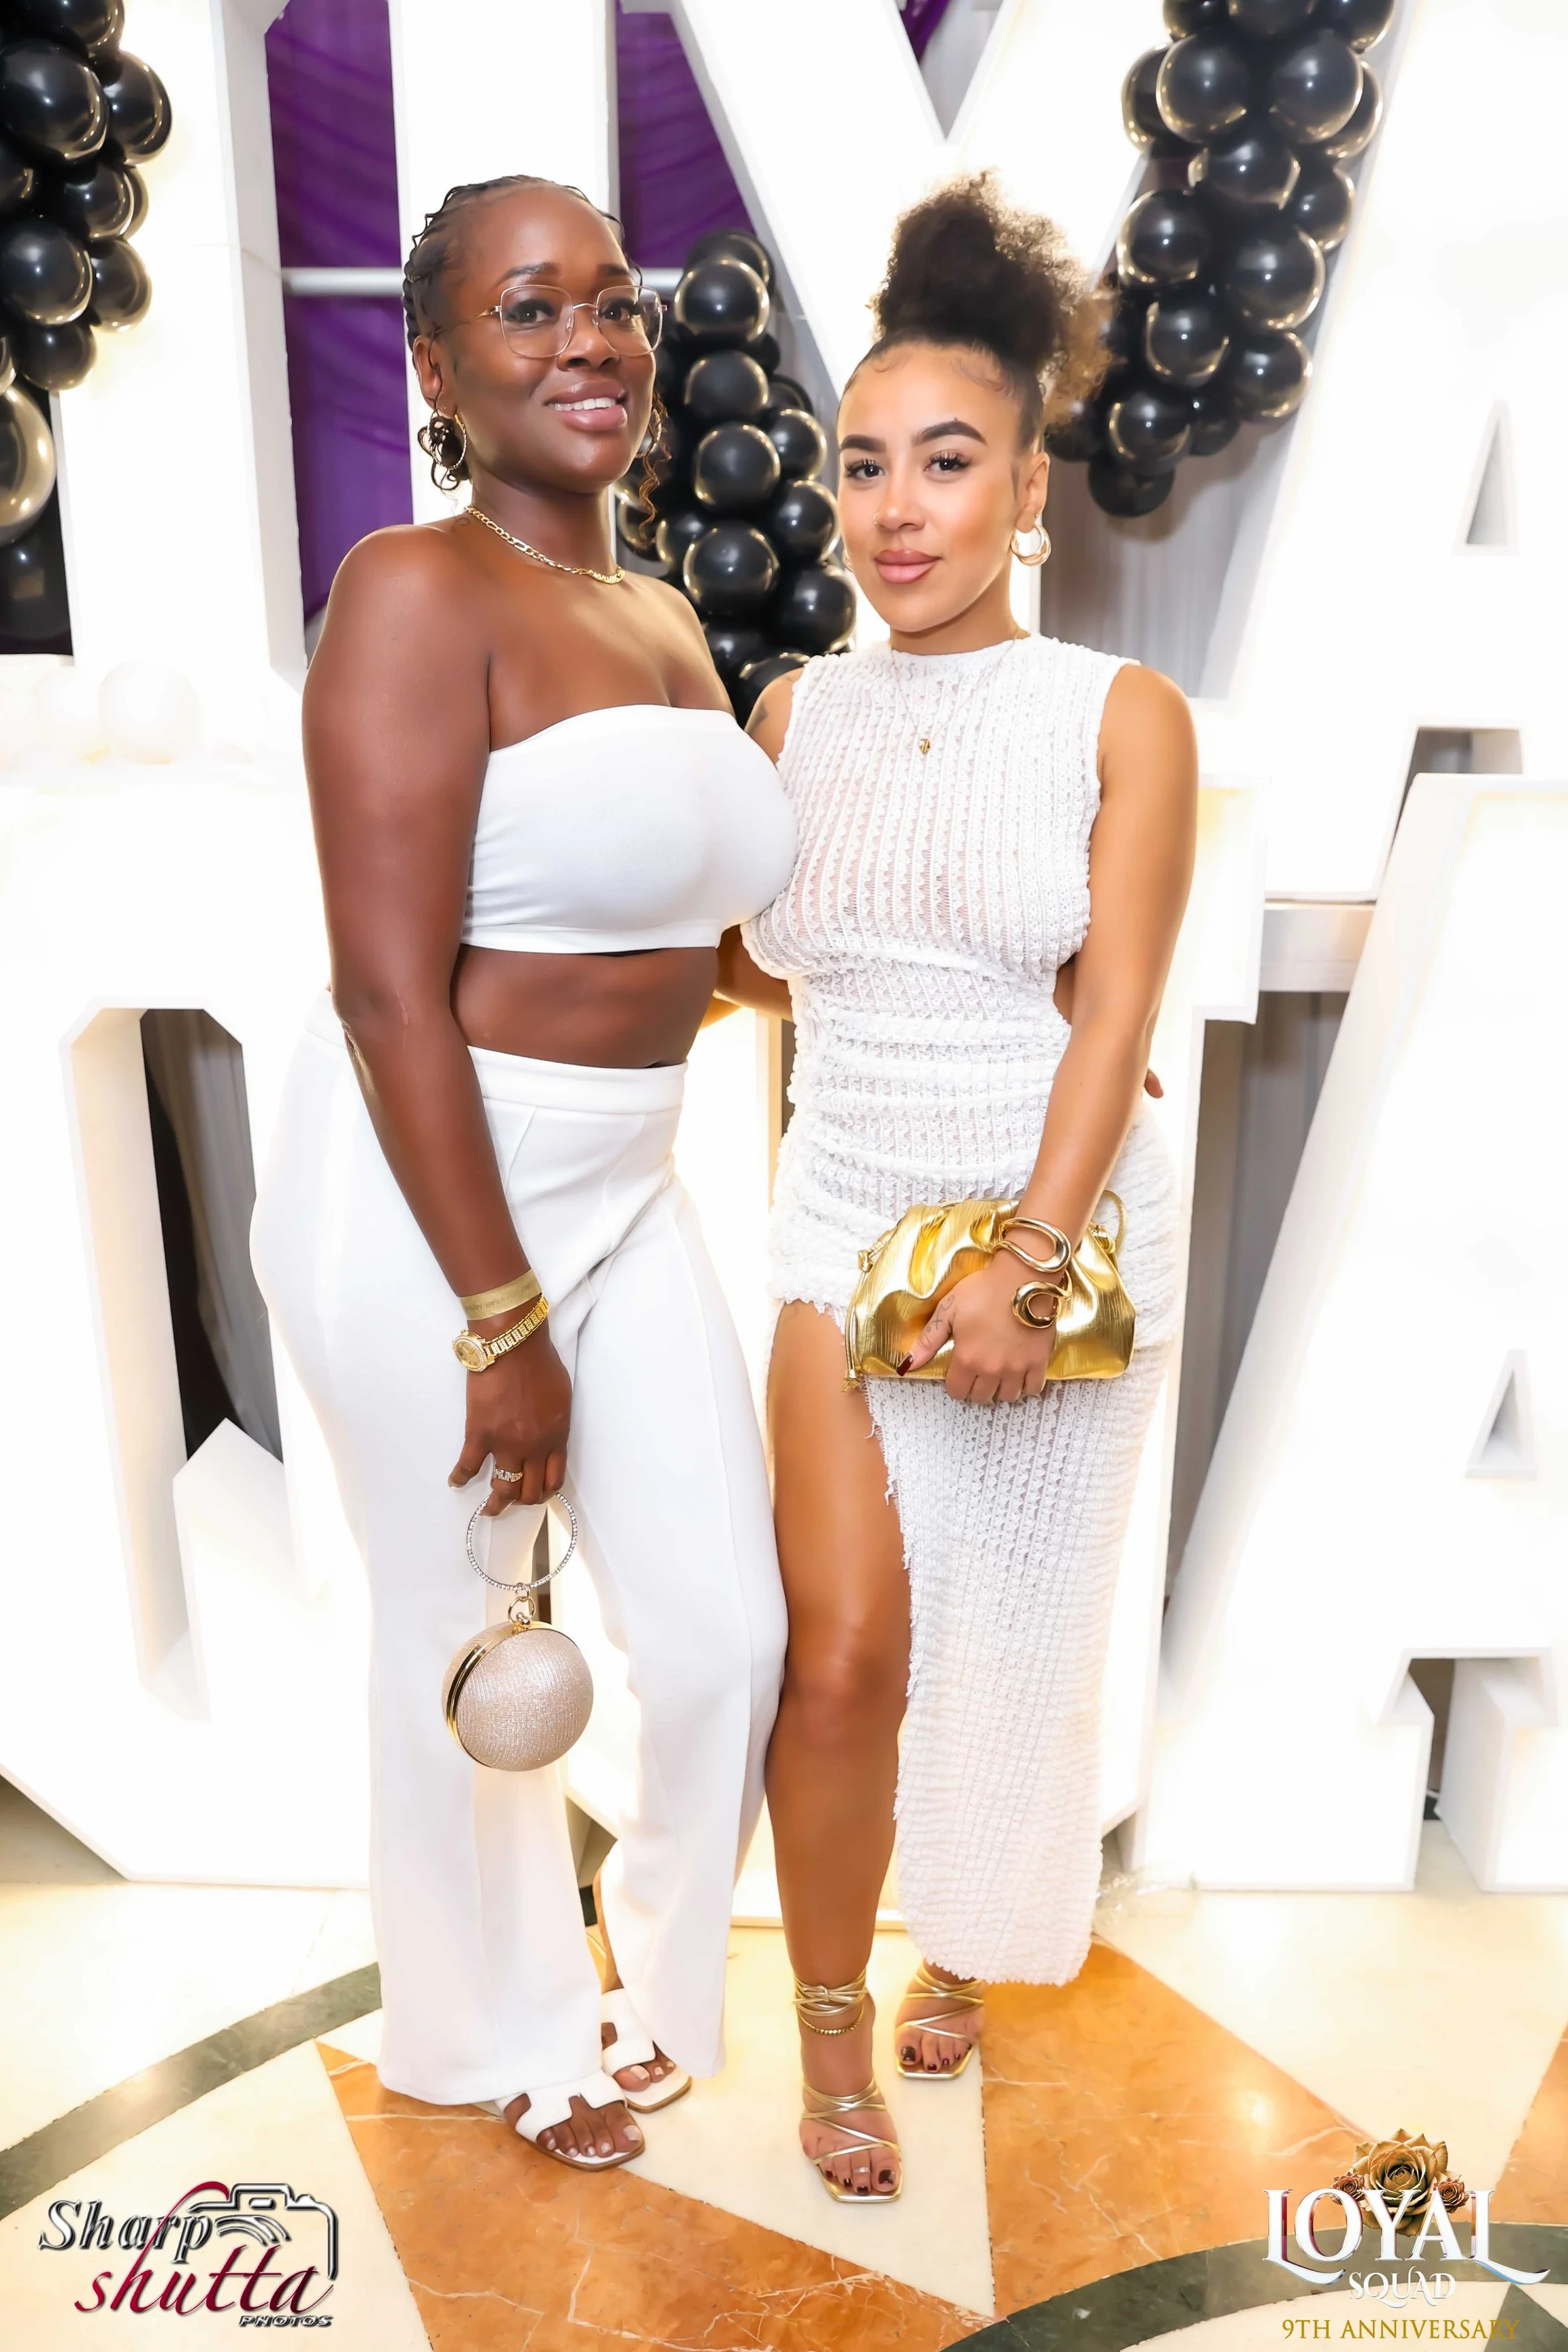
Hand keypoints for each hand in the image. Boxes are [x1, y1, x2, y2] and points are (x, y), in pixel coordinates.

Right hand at [448, 1317, 571, 1513]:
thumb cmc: (540, 1363)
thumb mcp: (561, 1397)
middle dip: (523, 1501)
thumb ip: (556, 1422)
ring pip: (503, 1489)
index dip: (545, 1491)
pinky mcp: (479, 1435)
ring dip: (496, 1503)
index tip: (538, 1494)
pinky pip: (468, 1467)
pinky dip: (460, 1477)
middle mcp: (533, 1447)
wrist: (513, 1344)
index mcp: (556, 1436)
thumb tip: (549, 1436)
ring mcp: (505, 1444)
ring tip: (490, 1509)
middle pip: (530, 1490)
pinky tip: (456, 1482)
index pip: (554, 1478)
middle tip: (513, 1501)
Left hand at [901, 1256, 1056, 1402]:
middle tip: (979, 1373)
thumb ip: (929, 1340)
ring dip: (1001, 1389)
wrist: (1022, 1279)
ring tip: (999, 1375)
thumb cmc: (982, 1291)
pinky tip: (1020, 1374)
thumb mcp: (948, 1310)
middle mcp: (991, 1370)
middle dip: (977, 1388)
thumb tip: (908, 1364)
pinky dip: (1026, 1386)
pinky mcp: (1038, 1361)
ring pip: (1007, 1397)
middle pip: (981, 1397)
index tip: (959, 1373)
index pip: (957, 1392)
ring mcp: (1017, 1368)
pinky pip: (1033, 1388)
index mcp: (967, 1359)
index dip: (956, 1385)